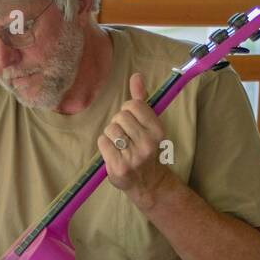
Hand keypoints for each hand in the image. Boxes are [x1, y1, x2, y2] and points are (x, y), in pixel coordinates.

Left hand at [98, 71, 173, 207]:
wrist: (147, 183)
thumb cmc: (144, 149)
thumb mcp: (148, 124)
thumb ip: (141, 100)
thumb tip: (136, 76)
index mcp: (157, 130)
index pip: (133, 105)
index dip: (127, 110)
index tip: (130, 120)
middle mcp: (148, 143)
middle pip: (119, 117)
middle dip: (118, 123)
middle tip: (124, 135)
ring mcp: (133, 156)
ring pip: (110, 129)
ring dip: (110, 135)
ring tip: (119, 145)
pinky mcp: (119, 167)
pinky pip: (102, 142)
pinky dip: (104, 145)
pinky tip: (113, 152)